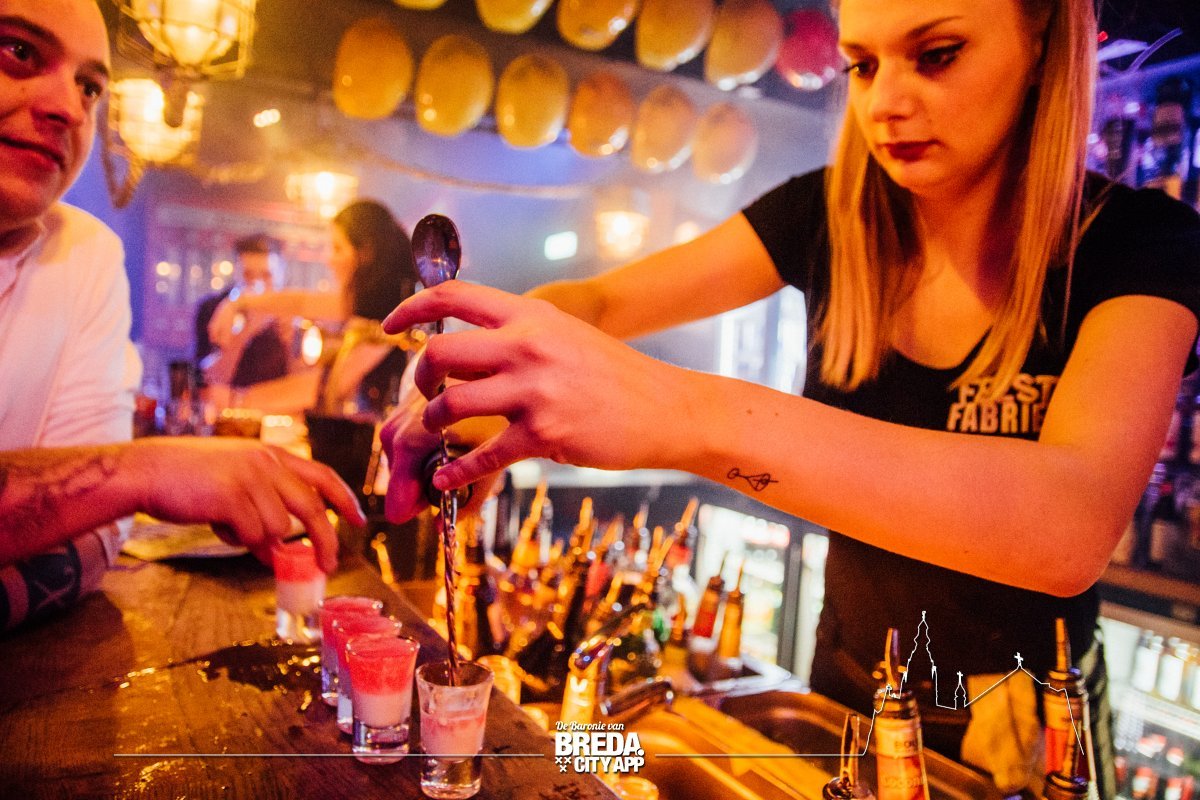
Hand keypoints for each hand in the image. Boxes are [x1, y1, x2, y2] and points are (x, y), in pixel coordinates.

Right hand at [127, 437, 364, 572]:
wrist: (145, 472)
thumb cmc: (187, 481)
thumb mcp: (235, 485)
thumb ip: (263, 510)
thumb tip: (282, 553)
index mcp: (271, 454)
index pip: (322, 474)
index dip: (344, 498)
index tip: (360, 519)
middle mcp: (266, 461)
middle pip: (312, 507)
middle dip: (325, 540)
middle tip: (328, 565)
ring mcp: (250, 477)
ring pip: (278, 528)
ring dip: (257, 538)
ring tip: (226, 523)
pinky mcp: (233, 496)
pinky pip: (253, 535)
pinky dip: (239, 540)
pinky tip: (217, 523)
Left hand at [382, 280, 684, 493]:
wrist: (666, 409)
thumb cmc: (615, 375)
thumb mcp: (566, 336)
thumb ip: (520, 335)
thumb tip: (469, 350)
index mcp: (531, 315)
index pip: (454, 295)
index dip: (412, 308)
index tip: (390, 327)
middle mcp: (527, 345)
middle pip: (439, 353)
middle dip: (419, 378)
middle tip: (426, 393)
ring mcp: (534, 391)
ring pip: (450, 405)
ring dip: (433, 425)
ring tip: (438, 435)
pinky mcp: (543, 435)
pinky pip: (480, 456)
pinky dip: (455, 472)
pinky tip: (446, 479)